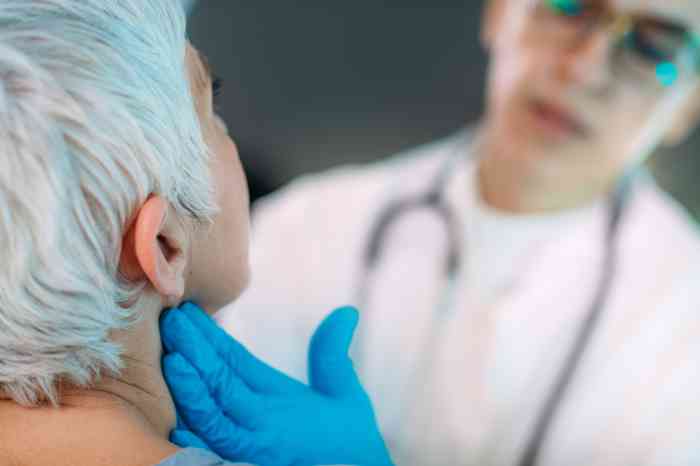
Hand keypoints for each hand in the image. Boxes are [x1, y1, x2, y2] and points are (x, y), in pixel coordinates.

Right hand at [160, 301, 393, 465]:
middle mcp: (255, 415)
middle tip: (170, 318)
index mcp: (269, 394)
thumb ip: (332, 353)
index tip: (188, 310)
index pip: (232, 359)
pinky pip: (227, 445)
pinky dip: (206, 432)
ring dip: (193, 387)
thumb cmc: (348, 439)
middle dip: (193, 349)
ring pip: (216, 409)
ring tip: (175, 358)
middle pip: (218, 377)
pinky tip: (182, 425)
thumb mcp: (342, 388)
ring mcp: (256, 437)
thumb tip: (347, 313)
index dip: (209, 336)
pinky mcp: (262, 457)